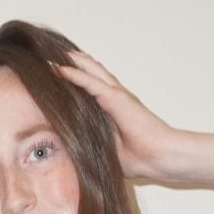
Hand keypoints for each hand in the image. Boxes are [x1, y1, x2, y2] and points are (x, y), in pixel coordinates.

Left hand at [56, 52, 175, 181]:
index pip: (93, 90)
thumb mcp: (108, 150)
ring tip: (54, 55)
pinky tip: (58, 68)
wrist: (159, 157)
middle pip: (92, 74)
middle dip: (75, 65)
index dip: (78, 81)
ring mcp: (116, 95)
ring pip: (90, 71)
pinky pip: (89, 82)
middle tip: (54, 57)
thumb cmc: (140, 159)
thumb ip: (93, 143)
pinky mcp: (115, 98)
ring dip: (72, 62)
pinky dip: (74, 74)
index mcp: (115, 109)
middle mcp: (116, 97)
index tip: (59, 77)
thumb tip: (72, 151)